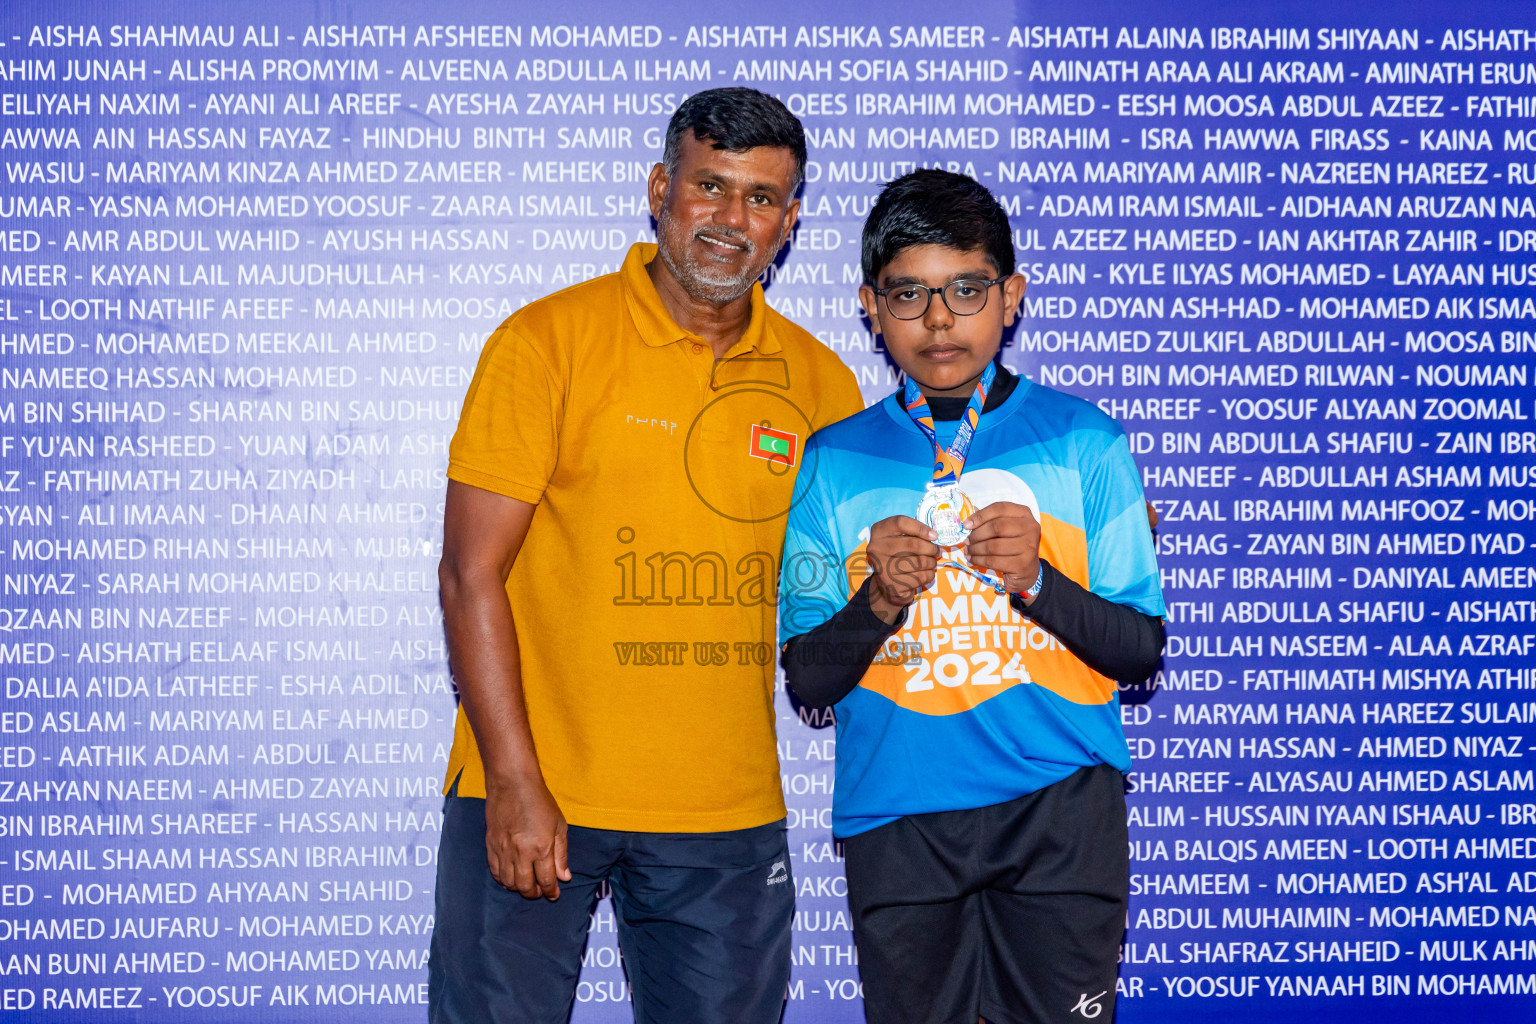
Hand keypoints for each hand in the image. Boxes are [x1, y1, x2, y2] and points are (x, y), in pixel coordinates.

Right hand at [484, 774, 570, 899]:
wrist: (512, 784)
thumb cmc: (539, 801)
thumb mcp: (559, 826)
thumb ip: (561, 854)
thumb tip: (564, 877)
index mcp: (541, 848)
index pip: (546, 880)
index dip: (551, 891)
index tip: (553, 894)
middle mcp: (521, 853)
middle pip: (525, 887)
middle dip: (534, 894)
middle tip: (540, 892)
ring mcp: (503, 850)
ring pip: (509, 883)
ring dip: (518, 889)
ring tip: (526, 885)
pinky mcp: (491, 846)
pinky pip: (495, 872)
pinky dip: (503, 880)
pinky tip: (510, 878)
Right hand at [864, 515, 939, 623]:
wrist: (885, 583)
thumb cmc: (896, 554)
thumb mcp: (898, 538)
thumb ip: (912, 532)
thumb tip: (933, 536)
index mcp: (879, 532)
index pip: (901, 523)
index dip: (921, 528)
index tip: (934, 536)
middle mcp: (877, 548)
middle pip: (913, 544)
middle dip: (931, 548)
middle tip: (937, 551)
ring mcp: (883, 568)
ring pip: (919, 562)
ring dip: (932, 562)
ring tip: (932, 562)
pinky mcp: (892, 584)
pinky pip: (920, 577)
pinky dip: (929, 574)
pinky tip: (927, 573)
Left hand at [963, 502, 1041, 599]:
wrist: (1027, 570)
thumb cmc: (1012, 545)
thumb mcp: (1005, 529)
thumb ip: (989, 521)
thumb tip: (969, 520)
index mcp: (1024, 513)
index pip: (999, 508)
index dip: (980, 515)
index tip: (966, 525)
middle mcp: (1030, 527)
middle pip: (996, 527)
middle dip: (977, 535)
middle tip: (967, 541)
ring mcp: (1028, 547)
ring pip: (993, 546)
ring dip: (975, 549)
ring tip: (968, 551)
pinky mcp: (1022, 564)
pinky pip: (993, 561)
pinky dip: (978, 560)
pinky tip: (972, 560)